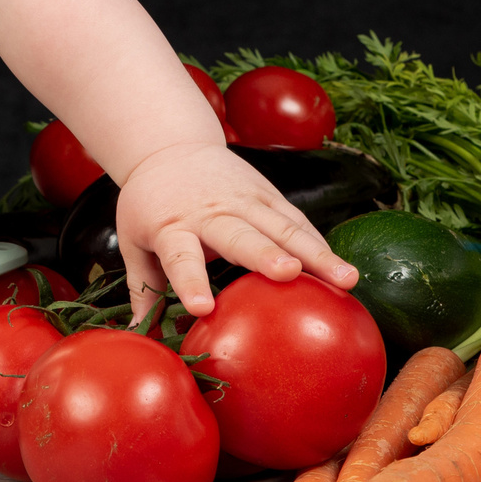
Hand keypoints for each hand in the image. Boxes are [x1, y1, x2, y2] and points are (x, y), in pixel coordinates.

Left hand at [111, 141, 357, 322]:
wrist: (170, 146)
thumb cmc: (151, 203)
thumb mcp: (134, 239)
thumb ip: (142, 287)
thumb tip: (141, 335)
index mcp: (172, 226)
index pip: (181, 257)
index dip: (191, 281)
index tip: (201, 308)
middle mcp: (211, 212)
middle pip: (241, 236)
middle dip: (265, 255)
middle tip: (288, 274)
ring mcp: (244, 200)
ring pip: (283, 227)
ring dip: (315, 253)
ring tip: (345, 279)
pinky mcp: (268, 193)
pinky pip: (297, 221)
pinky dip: (319, 244)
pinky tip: (341, 269)